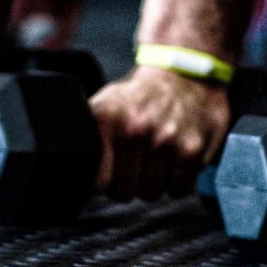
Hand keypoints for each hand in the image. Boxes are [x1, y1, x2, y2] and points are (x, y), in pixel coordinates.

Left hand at [89, 66, 229, 200]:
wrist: (184, 73)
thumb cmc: (142, 95)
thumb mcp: (105, 104)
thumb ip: (90, 136)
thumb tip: (75, 169)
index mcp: (108, 119)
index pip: (98, 182)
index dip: (105, 182)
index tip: (111, 174)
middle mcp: (135, 129)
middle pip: (125, 192)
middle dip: (130, 183)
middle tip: (136, 163)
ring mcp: (165, 140)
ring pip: (151, 194)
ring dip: (154, 182)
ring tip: (156, 158)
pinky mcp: (191, 150)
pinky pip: (178, 189)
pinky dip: (177, 180)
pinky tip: (174, 159)